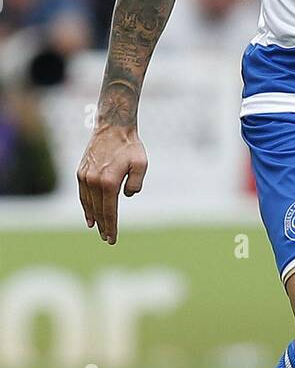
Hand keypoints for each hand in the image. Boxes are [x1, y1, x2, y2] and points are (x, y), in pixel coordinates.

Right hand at [77, 125, 147, 244]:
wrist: (112, 127)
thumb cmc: (130, 147)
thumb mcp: (141, 165)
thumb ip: (136, 184)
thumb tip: (126, 196)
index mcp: (109, 182)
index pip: (109, 212)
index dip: (111, 227)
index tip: (112, 239)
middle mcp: (93, 181)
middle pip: (98, 211)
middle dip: (103, 226)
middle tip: (107, 239)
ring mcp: (85, 177)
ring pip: (88, 204)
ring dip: (93, 218)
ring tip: (98, 229)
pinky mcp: (81, 172)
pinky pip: (82, 194)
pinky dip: (85, 206)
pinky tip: (89, 215)